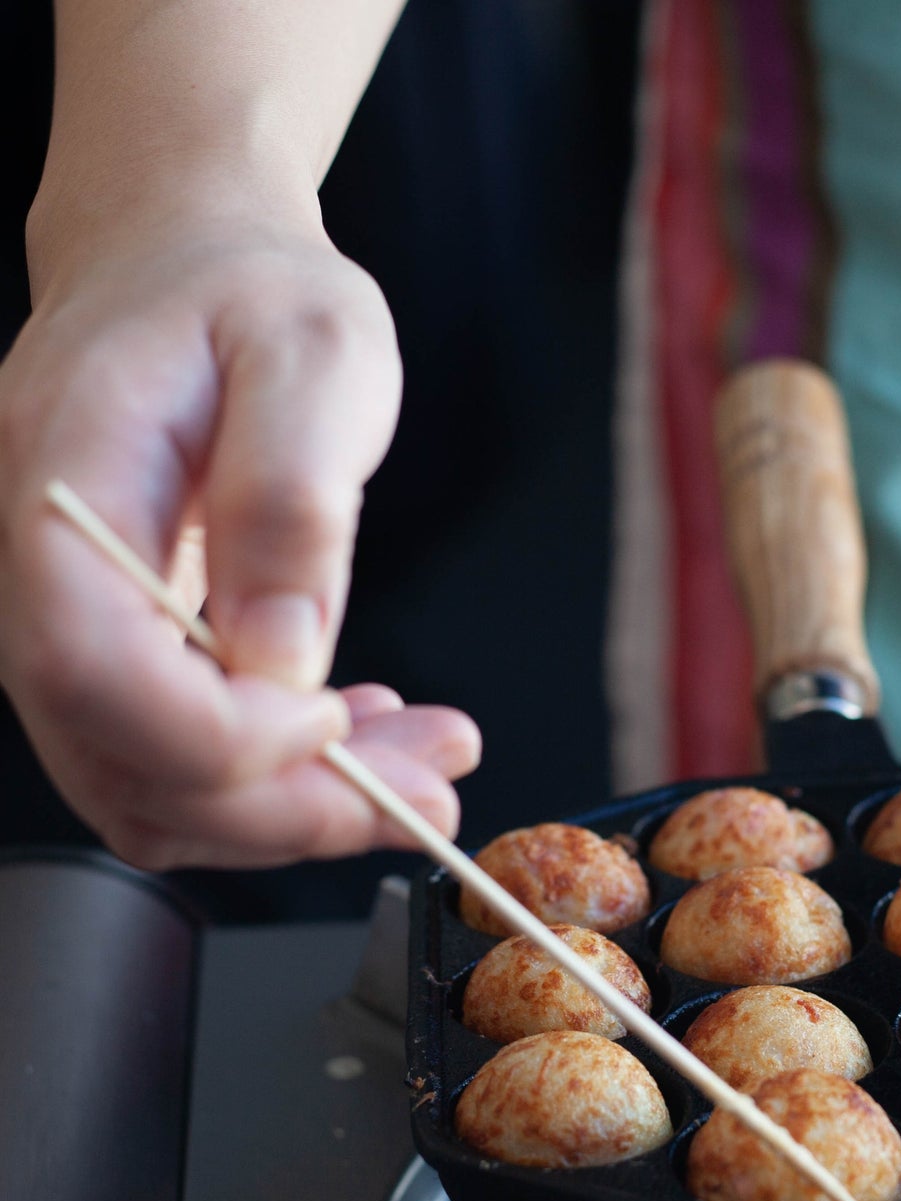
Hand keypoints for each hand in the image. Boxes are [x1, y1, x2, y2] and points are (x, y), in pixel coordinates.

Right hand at [0, 213, 480, 869]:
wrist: (192, 260)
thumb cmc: (249, 291)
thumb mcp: (312, 356)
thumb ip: (291, 503)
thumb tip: (281, 662)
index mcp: (63, 480)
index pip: (90, 665)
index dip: (218, 734)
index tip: (340, 725)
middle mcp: (39, 569)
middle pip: (123, 758)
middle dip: (286, 808)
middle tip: (430, 793)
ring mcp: (77, 618)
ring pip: (156, 783)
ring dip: (296, 809)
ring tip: (422, 766)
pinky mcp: (127, 642)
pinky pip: (183, 754)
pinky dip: (280, 779)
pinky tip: (365, 737)